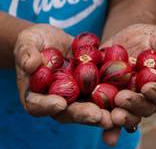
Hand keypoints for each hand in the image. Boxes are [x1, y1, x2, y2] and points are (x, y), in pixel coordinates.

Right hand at [14, 24, 116, 145]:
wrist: (51, 39)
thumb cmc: (33, 42)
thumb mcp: (27, 42)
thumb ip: (26, 53)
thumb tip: (30, 64)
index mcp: (35, 96)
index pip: (37, 105)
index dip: (47, 106)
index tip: (59, 103)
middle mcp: (55, 102)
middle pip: (67, 113)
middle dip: (83, 115)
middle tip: (98, 116)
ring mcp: (74, 98)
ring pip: (88, 108)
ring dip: (102, 113)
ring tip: (117, 115)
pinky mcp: (90, 89)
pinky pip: (101, 95)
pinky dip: (114, 98)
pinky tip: (128, 96)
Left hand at [101, 24, 155, 131]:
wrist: (125, 39)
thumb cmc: (149, 38)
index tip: (147, 87)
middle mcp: (148, 99)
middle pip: (146, 108)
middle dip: (134, 105)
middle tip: (122, 99)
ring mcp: (129, 102)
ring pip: (129, 116)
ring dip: (121, 119)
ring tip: (112, 117)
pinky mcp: (111, 101)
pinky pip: (110, 116)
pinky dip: (108, 127)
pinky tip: (102, 131)